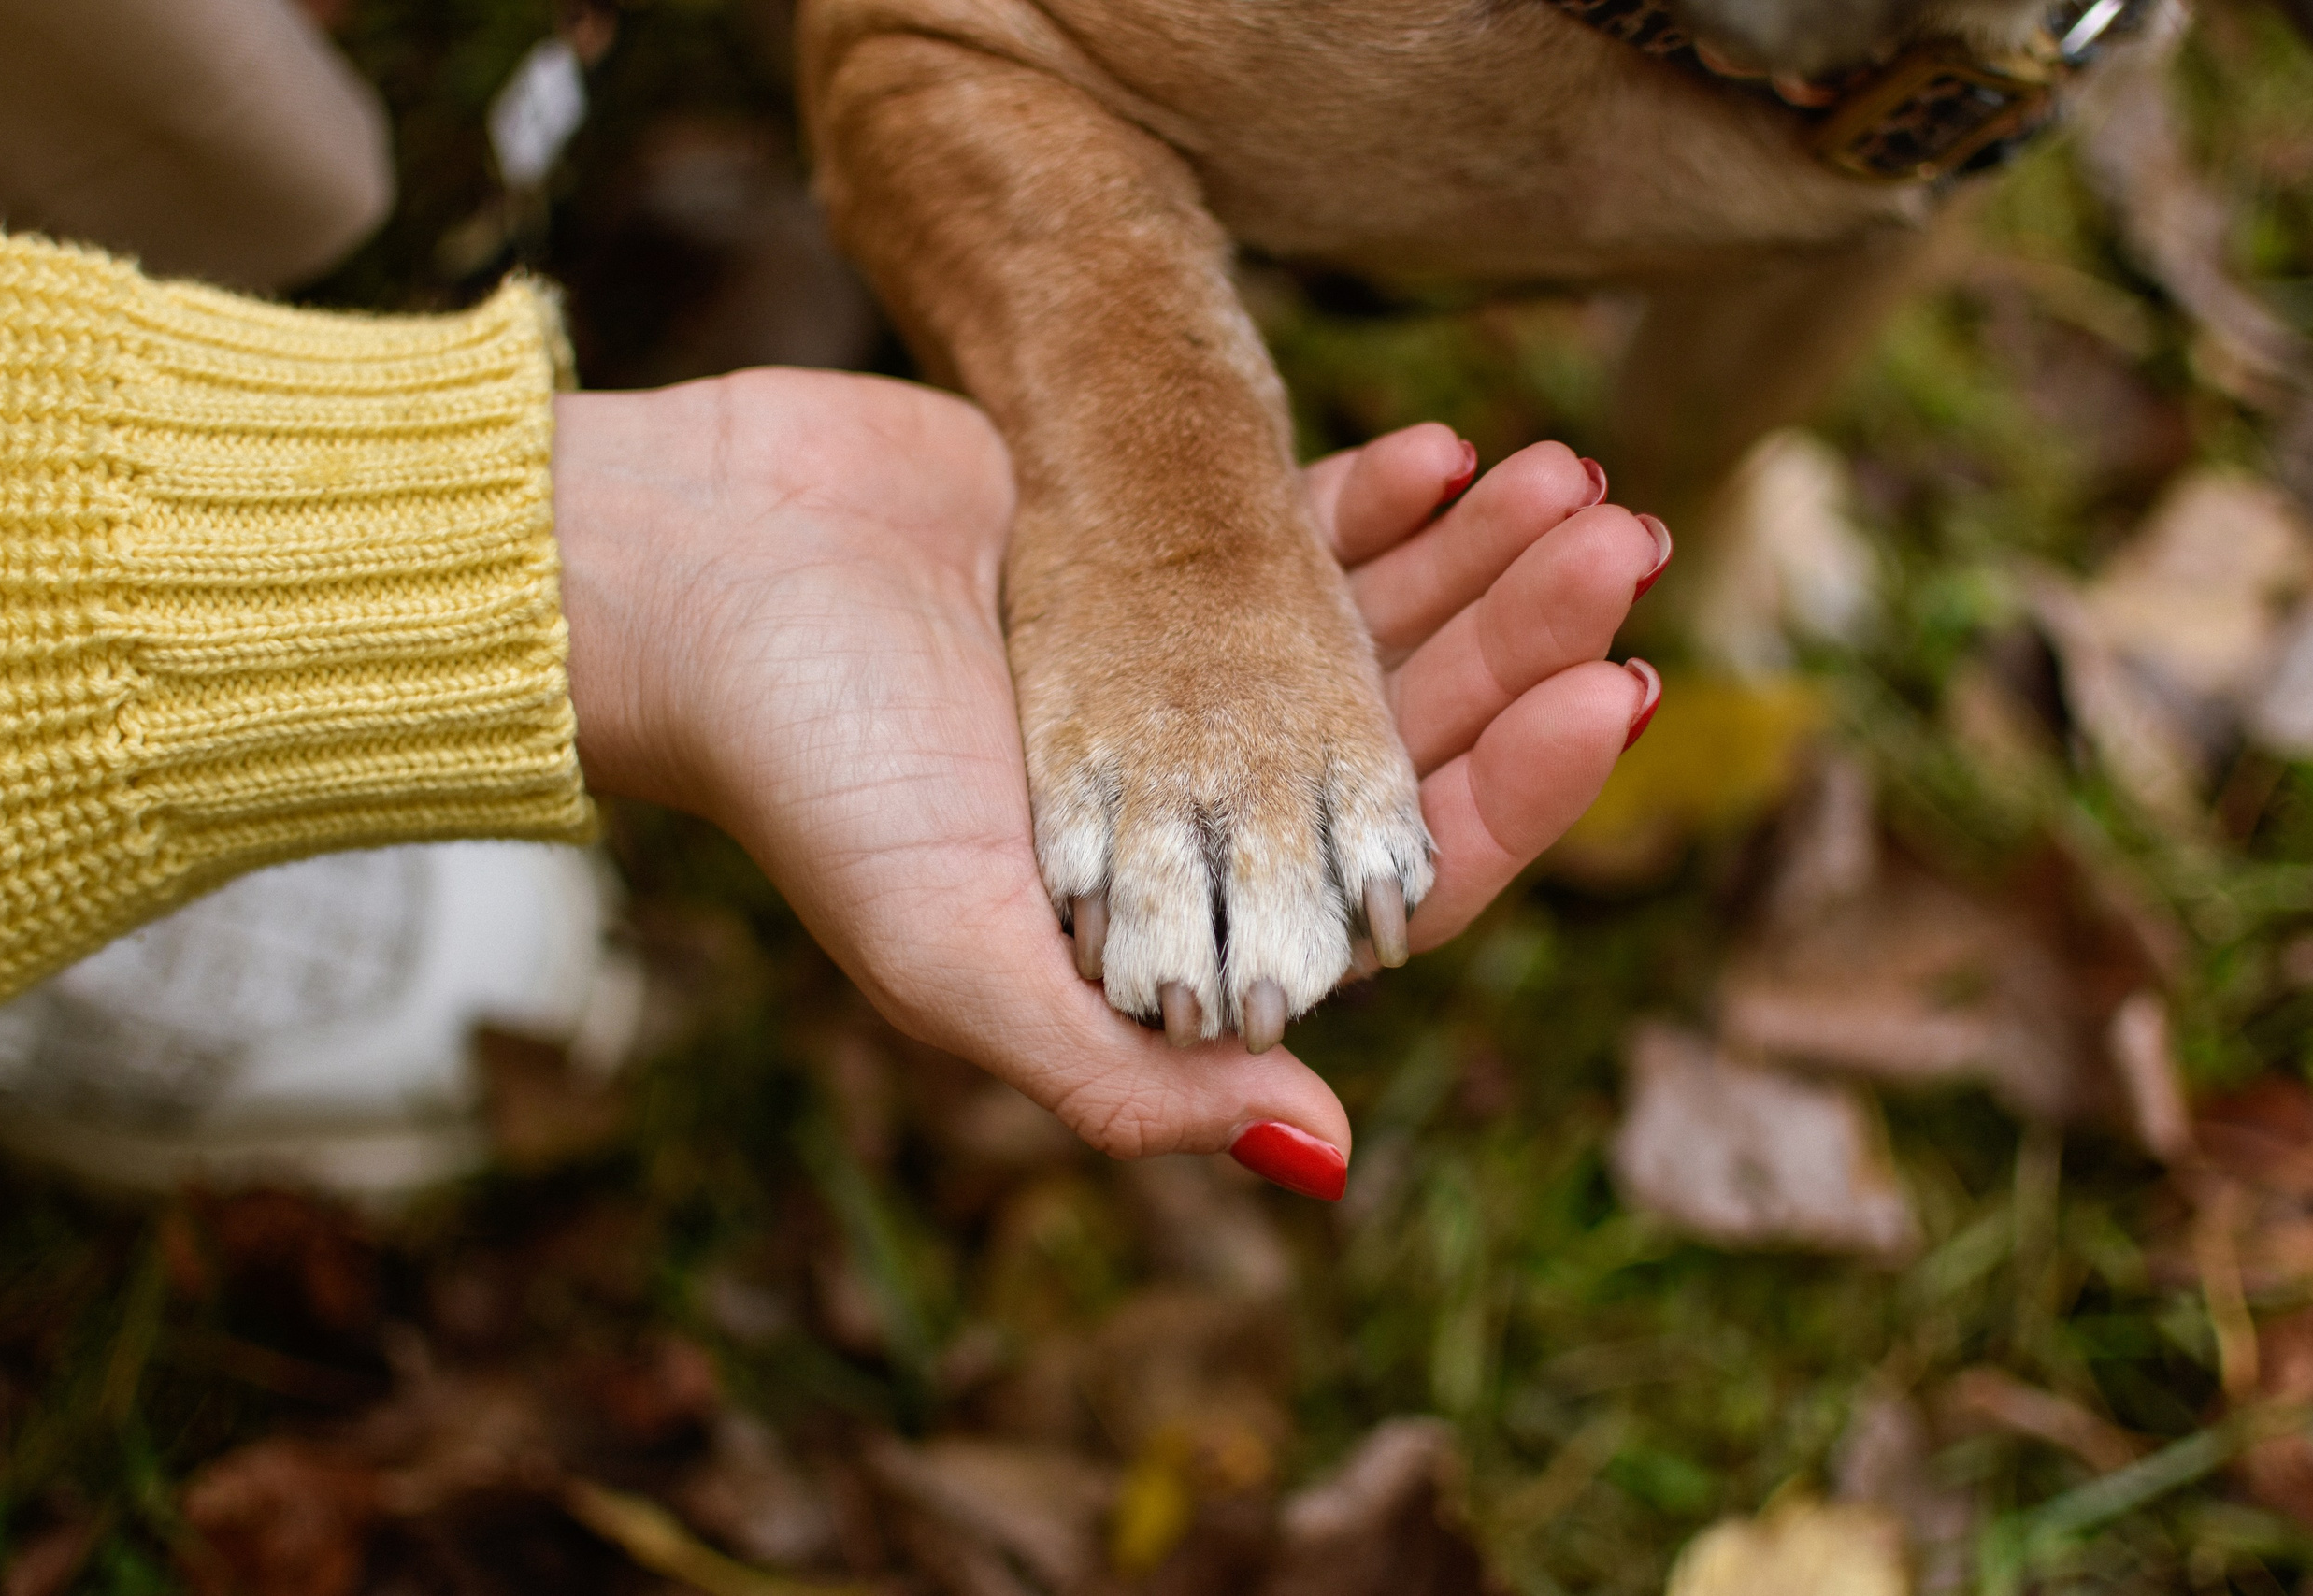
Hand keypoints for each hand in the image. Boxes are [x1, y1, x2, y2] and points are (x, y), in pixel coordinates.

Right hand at [552, 371, 1663, 1193]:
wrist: (688, 576)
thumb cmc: (803, 777)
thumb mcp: (951, 957)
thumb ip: (1124, 1074)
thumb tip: (1329, 1153)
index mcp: (1180, 917)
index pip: (1391, 881)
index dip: (1515, 798)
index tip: (1616, 696)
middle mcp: (1198, 805)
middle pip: (1407, 740)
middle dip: (1523, 649)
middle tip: (1624, 546)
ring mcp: (1177, 677)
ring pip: (1369, 630)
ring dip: (1477, 563)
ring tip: (1575, 480)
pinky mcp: (1142, 560)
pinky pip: (1288, 531)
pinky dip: (1374, 495)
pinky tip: (1452, 445)